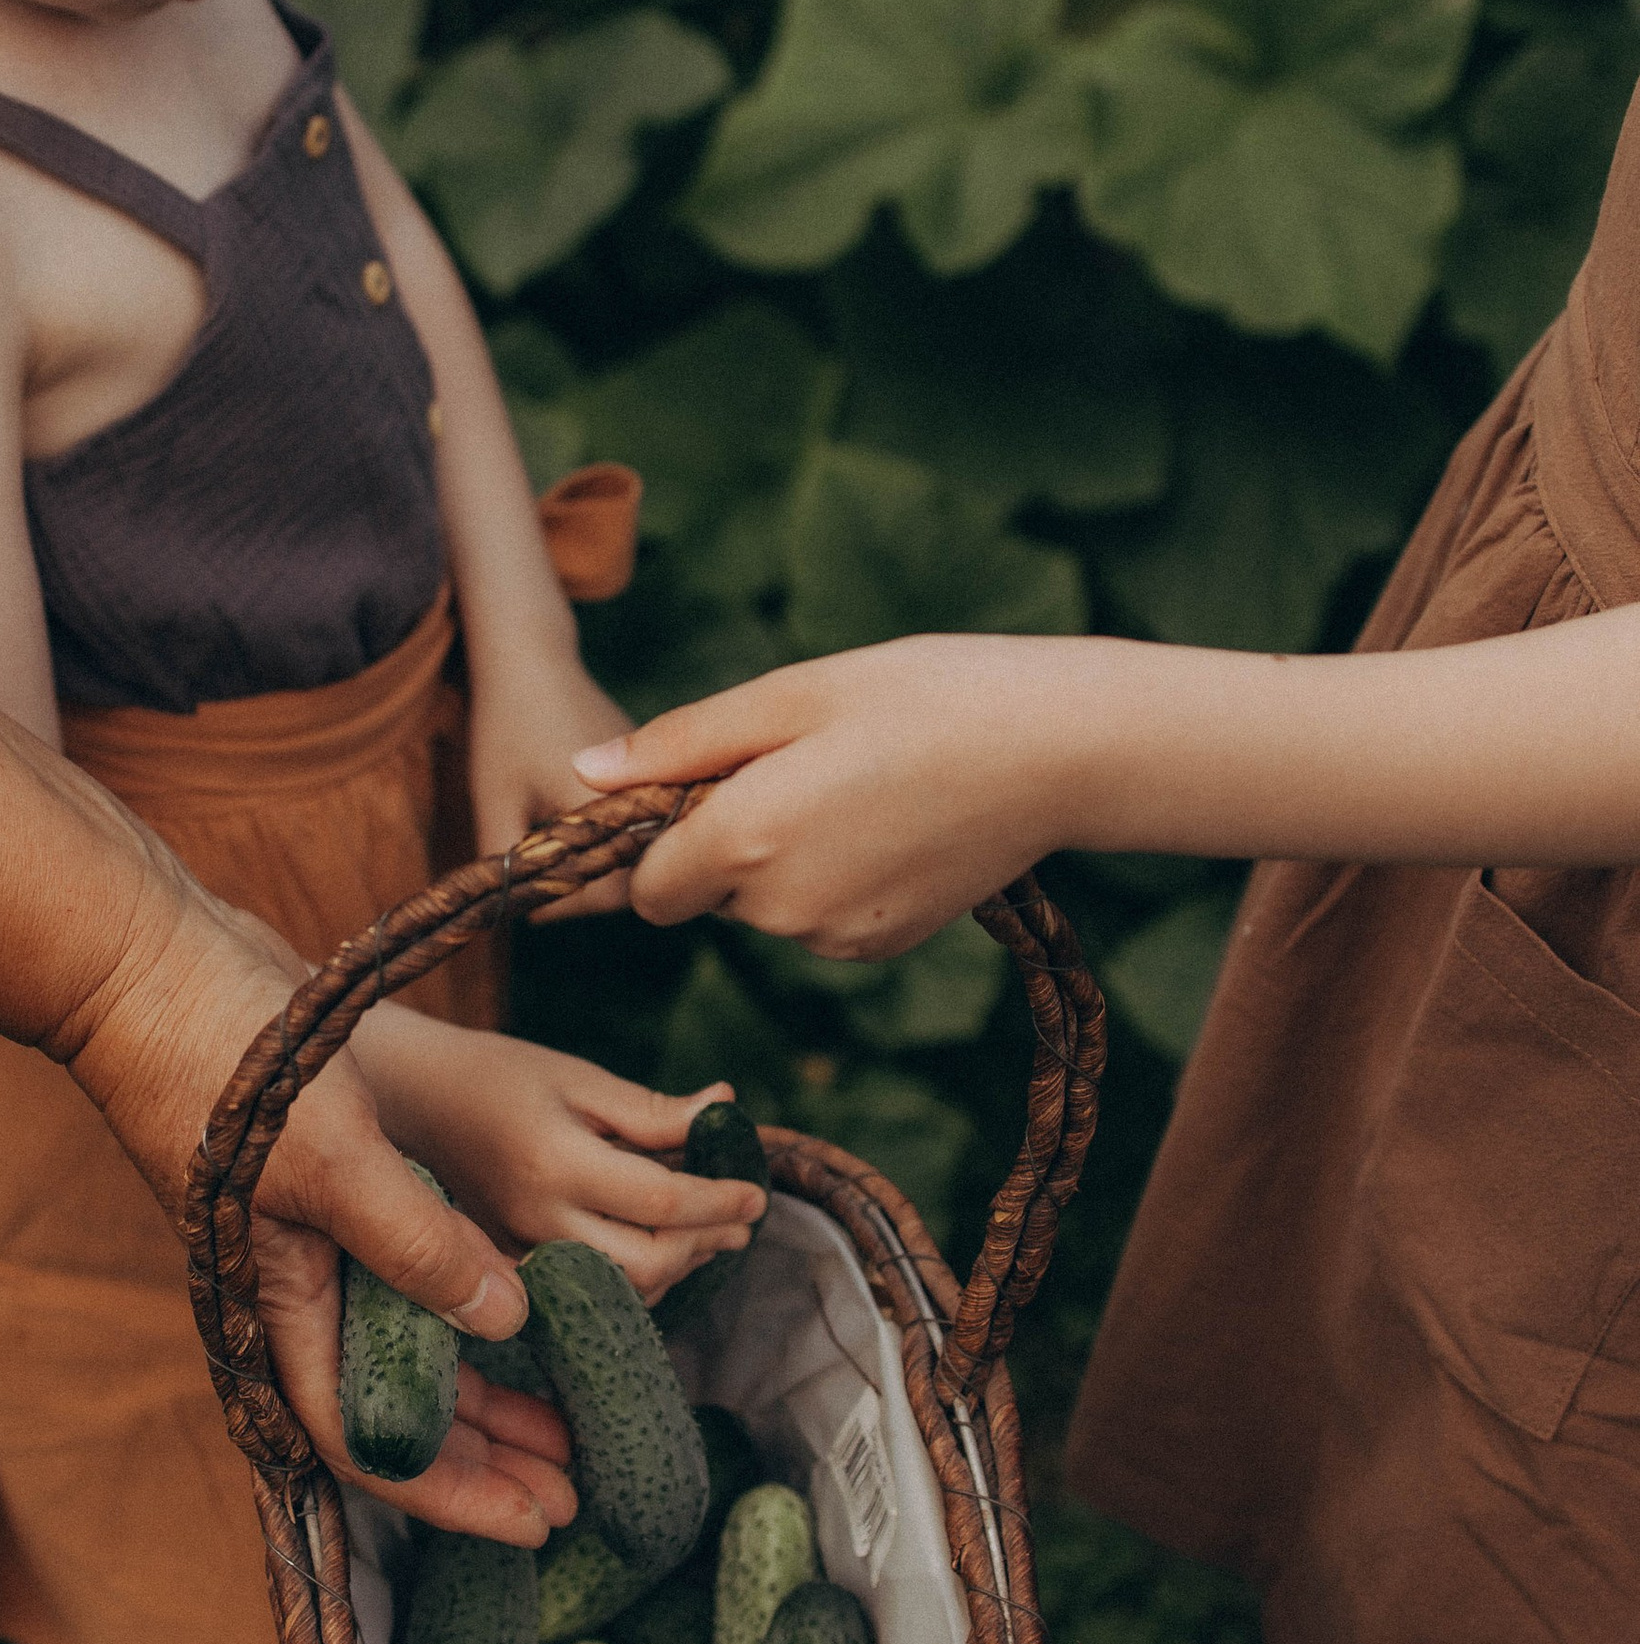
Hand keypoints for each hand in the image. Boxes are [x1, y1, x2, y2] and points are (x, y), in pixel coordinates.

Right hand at [56, 859, 570, 1542]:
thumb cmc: (222, 1065)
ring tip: (572, 1424)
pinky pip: (415, 1277)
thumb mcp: (334, 1159)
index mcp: (281, 1308)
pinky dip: (470, 1302)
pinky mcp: (337, 1188)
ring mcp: (316, 1242)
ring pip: (414, 1348)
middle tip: (577, 1491)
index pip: (370, 1440)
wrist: (152, 964)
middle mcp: (298, 1292)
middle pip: (402, 1409)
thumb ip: (418, 1243)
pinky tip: (530, 1310)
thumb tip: (507, 1319)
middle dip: (488, 1456)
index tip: (535, 1521)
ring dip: (490, 1390)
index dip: (453, 1492)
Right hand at [354, 1014, 766, 1302]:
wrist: (413, 1100)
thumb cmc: (498, 1074)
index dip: (720, 1200)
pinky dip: (638, 1278)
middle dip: (705, 1245)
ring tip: (710, 1233)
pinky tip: (660, 1248)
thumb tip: (725, 1109)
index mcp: (556, 1161)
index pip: (662, 1203)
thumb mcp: (579, 1077)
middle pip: (648, 1265)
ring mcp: (521, 1249)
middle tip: (741, 1220)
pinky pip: (590, 1291)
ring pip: (623, 1290)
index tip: (756, 1192)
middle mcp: (538, 1218)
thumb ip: (652, 1110)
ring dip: (678, 1268)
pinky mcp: (511, 1265)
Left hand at [468, 642, 637, 917]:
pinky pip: (647, 829)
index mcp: (616, 808)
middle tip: (538, 866)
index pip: (611, 897)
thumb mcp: (494, 805)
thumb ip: (511, 874)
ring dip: (600, 862)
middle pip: (635, 882)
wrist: (530, 659)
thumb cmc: (505, 728)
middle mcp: (654, 798)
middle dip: (586, 887)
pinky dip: (613, 837)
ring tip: (551, 837)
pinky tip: (576, 818)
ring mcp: (661, 786)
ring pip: (643, 857)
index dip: (565, 903)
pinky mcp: (657, 777)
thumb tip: (535, 918)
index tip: (526, 886)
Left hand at [574, 635, 1090, 950]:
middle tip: (805, 766)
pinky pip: (821, 921)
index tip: (713, 784)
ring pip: (767, 908)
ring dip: (784, 861)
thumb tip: (587, 778)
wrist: (1056, 749)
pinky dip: (835, 882)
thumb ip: (680, 745)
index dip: (664, 838)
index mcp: (744, 841)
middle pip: (708, 895)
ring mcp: (837, 940)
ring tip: (860, 787)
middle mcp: (781, 910)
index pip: (648, 887)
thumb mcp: (791, 695)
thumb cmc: (922, 697)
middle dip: (727, 843)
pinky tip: (891, 824)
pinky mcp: (884, 947)